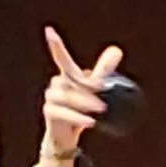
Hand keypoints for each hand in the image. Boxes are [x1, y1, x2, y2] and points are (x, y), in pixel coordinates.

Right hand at [38, 27, 122, 163]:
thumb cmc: (81, 108)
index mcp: (67, 76)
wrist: (67, 136)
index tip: (49, 30)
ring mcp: (51, 98)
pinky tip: (91, 121)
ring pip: (67, 96)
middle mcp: (56, 84)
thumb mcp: (95, 89)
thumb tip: (116, 49)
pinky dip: (78, 117)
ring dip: (84, 102)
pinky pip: (63, 112)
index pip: (61, 58)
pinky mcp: (50, 113)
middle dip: (88, 88)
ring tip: (100, 109)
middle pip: (72, 81)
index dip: (56, 45)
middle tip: (104, 96)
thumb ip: (103, 71)